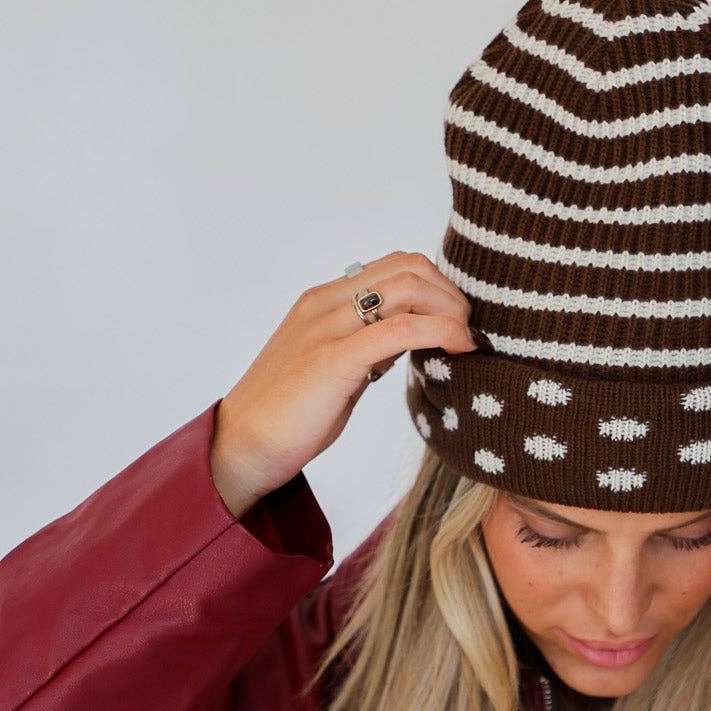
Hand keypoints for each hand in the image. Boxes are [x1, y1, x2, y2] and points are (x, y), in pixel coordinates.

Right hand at [209, 251, 475, 515]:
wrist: (242, 445)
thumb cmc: (289, 414)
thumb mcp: (334, 366)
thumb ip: (367, 345)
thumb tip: (409, 337)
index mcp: (324, 300)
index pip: (394, 266)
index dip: (437, 286)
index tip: (456, 319)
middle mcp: (326, 303)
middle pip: (407, 266)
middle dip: (450, 293)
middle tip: (468, 329)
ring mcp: (328, 327)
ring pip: (407, 287)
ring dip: (451, 309)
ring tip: (466, 340)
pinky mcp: (334, 359)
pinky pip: (400, 328)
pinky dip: (441, 330)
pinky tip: (458, 348)